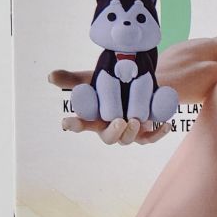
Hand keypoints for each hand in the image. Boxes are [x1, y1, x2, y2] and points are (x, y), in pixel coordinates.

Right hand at [49, 70, 170, 144]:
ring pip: (128, 140)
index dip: (75, 125)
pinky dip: (159, 133)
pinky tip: (166, 125)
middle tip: (120, 121)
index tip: (66, 122)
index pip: (82, 124)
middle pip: (108, 138)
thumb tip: (50, 76)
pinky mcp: (145, 132)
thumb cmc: (114, 84)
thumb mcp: (95, 78)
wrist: (141, 84)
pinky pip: (151, 138)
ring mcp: (128, 132)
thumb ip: (74, 79)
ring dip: (132, 133)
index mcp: (96, 118)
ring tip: (137, 120)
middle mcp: (110, 128)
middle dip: (113, 132)